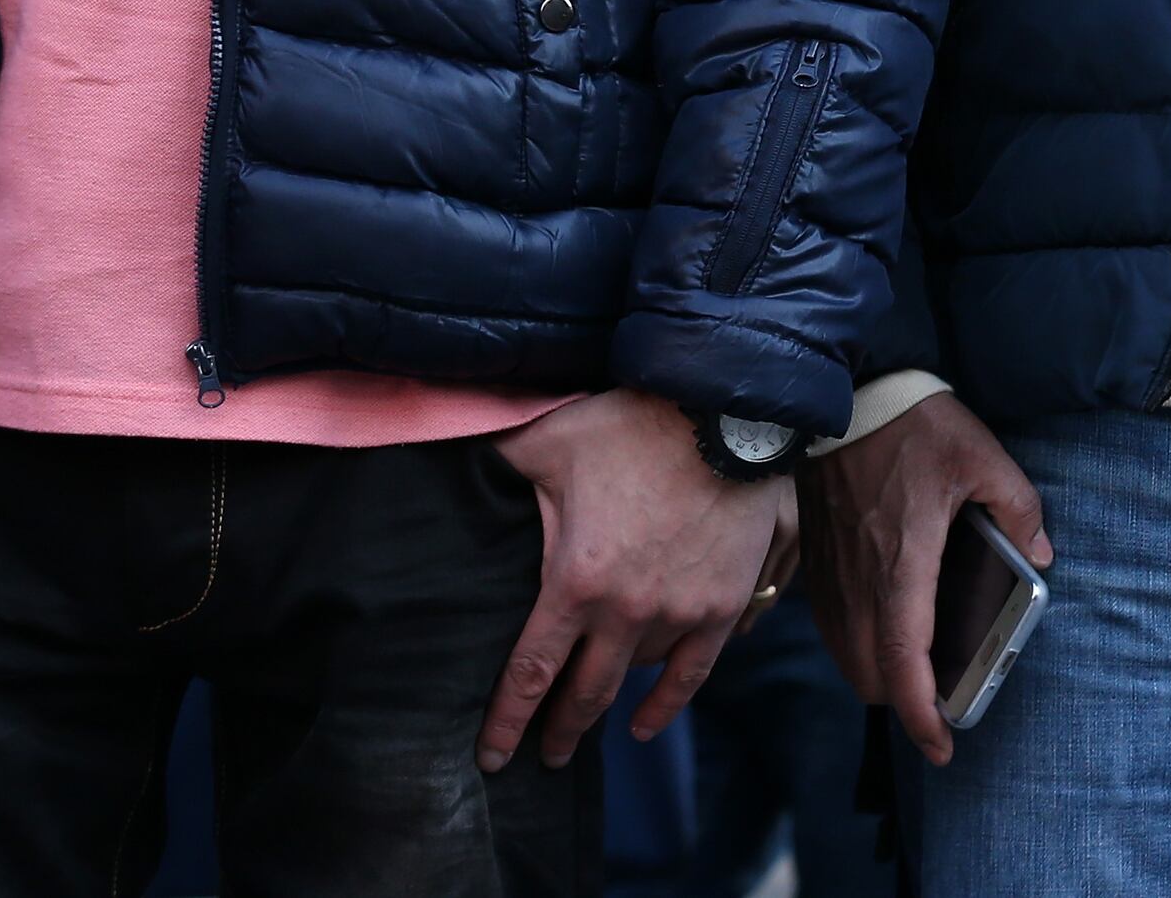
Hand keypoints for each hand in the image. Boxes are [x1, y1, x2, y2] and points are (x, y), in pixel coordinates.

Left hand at [478, 391, 795, 774]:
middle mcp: (626, 612)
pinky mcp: (722, 605)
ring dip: (607, 702)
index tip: (490, 757)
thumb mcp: (550, 441)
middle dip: (555, 732)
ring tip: (586, 717)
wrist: (725, 413)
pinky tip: (643, 725)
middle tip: (541, 758)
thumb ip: (499, 466)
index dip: (506, 721)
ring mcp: (679, 613)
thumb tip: (445, 463)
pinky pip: (691, 674)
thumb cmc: (631, 425)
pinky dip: (666, 705)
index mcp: (576, 582)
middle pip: (582, 695)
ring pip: (633, 678)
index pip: (531, 673)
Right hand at [801, 393, 1049, 765]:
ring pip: (846, 656)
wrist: (848, 390)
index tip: (942, 746)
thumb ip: (1019, 510)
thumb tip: (1040, 556)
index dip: (920, 715)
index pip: (902, 662)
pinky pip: (831, 626)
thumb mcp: (982, 457)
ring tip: (918, 672)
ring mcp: (830, 572)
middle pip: (870, 675)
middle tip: (943, 700)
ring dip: (878, 676)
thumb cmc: (915, 424)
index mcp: (902, 564)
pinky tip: (887, 627)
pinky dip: (856, 646)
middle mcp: (858, 580)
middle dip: (904, 701)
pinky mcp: (816, 559)